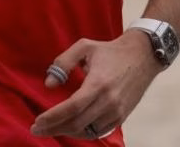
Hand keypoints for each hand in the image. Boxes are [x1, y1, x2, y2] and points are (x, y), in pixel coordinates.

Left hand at [30, 30, 161, 139]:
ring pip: (87, 131)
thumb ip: (63, 63)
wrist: (143, 56)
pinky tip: (71, 128)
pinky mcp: (122, 116)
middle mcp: (109, 101)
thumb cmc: (110, 51)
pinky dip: (83, 133)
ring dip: (67, 132)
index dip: (53, 117)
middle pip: (77, 123)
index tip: (37, 122)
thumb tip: (49, 84)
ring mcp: (117, 111)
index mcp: (98, 83)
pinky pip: (99, 131)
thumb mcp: (84, 47)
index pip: (72, 107)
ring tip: (52, 128)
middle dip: (54, 128)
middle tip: (37, 129)